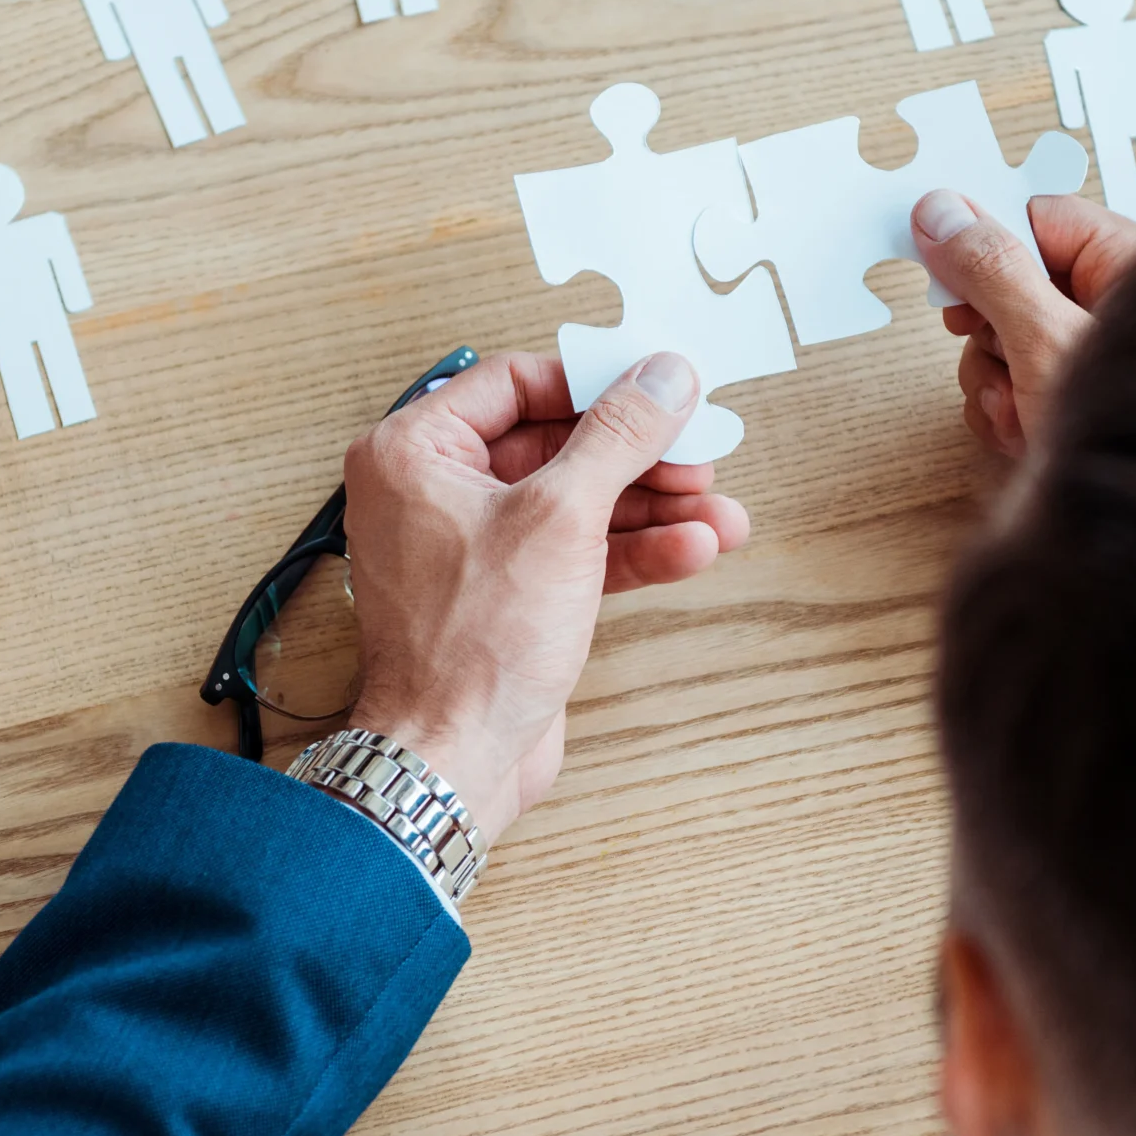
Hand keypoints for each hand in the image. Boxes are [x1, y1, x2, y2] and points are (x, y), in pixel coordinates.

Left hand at [341, 351, 748, 839]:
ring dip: (652, 506)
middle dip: (638, 454)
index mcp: (414, 453)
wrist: (454, 759)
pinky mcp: (510, 597)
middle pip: (556, 443)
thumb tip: (661, 377)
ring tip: (720, 514)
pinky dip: (634, 551)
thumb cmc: (469, 647)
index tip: (660, 385)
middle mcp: (435, 492)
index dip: (594, 382)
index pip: (514, 382)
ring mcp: (475, 548)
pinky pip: (579, 553)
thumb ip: (617, 437)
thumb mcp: (560, 517)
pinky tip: (693, 549)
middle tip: (701, 456)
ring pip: (577, 503)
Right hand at [914, 190, 1135, 457]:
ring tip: (1025, 413)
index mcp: (1135, 265)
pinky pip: (1014, 387)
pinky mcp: (1074, 404)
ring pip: (1005, 344)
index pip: (1040, 221)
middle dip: (991, 334)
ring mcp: (1092, 360)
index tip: (945, 273)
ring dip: (994, 383)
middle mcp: (1116, 309)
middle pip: (1012, 285)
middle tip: (1003, 357)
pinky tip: (1029, 439)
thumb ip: (993, 272)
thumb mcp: (1050, 341)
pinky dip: (1007, 415)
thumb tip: (942, 214)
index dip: (986, 244)